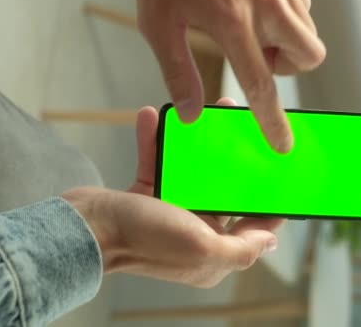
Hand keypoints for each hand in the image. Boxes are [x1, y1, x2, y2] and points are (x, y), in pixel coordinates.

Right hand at [63, 98, 284, 287]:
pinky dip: (154, 141)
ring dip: (197, 142)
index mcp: (212, 249)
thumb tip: (272, 243)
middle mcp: (194, 230)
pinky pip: (156, 162)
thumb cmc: (143, 240)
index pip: (252, 224)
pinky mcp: (145, 194)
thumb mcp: (201, 247)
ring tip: (206, 112)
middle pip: (224, 190)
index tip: (279, 170)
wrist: (82, 231)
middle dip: (234, 158)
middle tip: (241, 125)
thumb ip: (241, 247)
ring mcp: (169, 211)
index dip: (267, 200)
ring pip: (192, 171)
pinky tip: (153, 116)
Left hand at [137, 0, 325, 152]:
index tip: (283, 143)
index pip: (262, 85)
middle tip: (258, 55)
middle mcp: (268, 4)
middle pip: (309, 57)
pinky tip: (256, 3)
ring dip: (286, 41)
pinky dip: (286, 16)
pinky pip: (302, 6)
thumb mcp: (159, 21)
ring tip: (250, 25)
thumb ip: (177, 70)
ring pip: (308, 30)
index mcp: (233, 22)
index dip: (274, 120)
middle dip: (289, 67)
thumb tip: (192, 112)